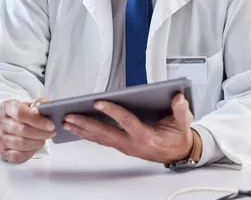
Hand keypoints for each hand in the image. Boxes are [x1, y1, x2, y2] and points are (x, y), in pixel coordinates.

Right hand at [0, 98, 55, 163]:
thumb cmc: (26, 114)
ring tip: (44, 139)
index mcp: (6, 107)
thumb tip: (40, 109)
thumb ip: (39, 104)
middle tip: (52, 132)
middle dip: (41, 133)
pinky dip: (30, 152)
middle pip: (22, 129)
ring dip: (37, 142)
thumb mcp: (33, 105)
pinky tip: (35, 146)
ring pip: (21, 143)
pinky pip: (18, 155)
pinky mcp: (2, 151)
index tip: (51, 125)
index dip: (37, 120)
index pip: (20, 113)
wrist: (14, 124)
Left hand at [63, 93, 195, 163]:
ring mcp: (125, 146)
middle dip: (86, 124)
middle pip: (105, 133)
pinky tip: (77, 128)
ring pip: (100, 138)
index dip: (112, 111)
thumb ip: (181, 110)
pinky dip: (88, 134)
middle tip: (70, 115)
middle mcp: (132, 143)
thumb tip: (178, 97)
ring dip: (82, 130)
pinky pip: (102, 140)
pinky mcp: (121, 146)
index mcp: (146, 137)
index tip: (99, 102)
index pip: (126, 122)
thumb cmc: (177, 137)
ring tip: (67, 121)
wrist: (178, 153)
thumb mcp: (183, 122)